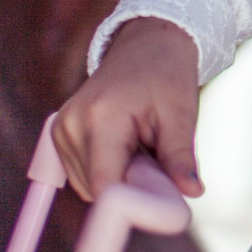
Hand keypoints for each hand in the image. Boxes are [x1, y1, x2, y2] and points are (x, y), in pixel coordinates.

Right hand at [53, 17, 204, 201]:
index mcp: (101, 117)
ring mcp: (60, 130)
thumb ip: (181, 157)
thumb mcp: (182, 114)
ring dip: (118, 180)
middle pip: (96, 189)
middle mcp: (71, 125)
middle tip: (157, 164)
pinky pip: (82, 174)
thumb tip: (192, 192)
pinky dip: (107, 171)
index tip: (158, 206)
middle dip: (129, 189)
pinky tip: (126, 149)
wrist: (146, 45)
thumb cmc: (166, 76)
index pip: (105, 183)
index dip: (130, 204)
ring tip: (142, 149)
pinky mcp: (59, 134)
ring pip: (88, 186)